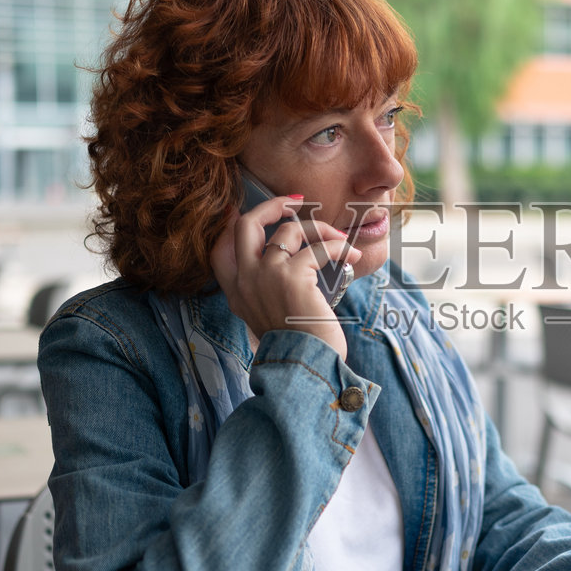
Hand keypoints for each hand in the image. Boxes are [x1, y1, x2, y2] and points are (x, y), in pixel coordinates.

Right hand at [209, 194, 360, 361]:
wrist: (306, 367)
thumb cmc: (297, 344)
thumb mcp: (270, 316)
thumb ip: (266, 289)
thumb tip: (283, 258)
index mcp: (237, 292)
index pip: (219, 249)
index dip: (229, 225)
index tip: (240, 209)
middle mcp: (246, 280)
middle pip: (247, 224)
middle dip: (271, 205)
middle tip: (295, 203)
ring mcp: (266, 275)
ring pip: (290, 230)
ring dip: (320, 229)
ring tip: (341, 239)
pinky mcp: (292, 276)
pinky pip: (319, 247)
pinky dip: (339, 246)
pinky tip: (351, 255)